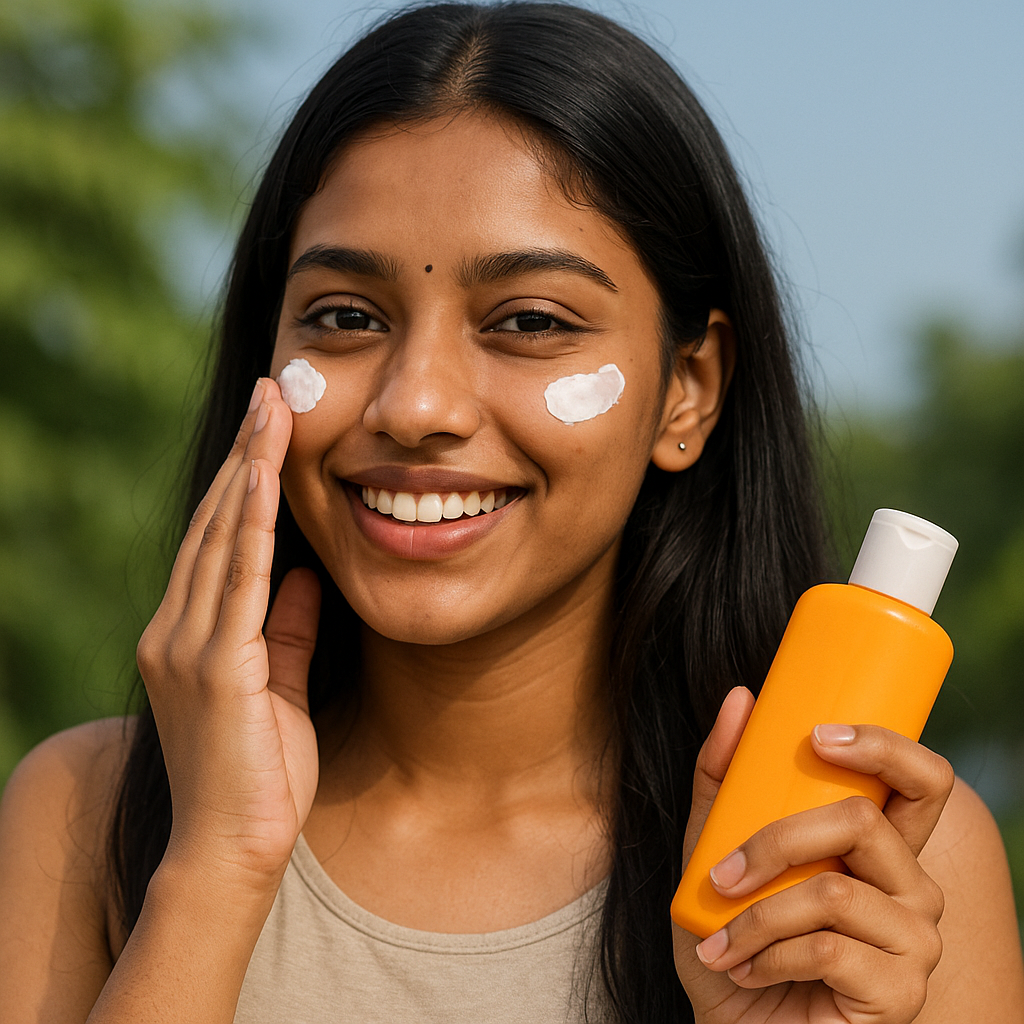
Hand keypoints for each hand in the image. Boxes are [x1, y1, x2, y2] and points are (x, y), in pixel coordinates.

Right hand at [136, 378, 321, 889]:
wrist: (231, 852)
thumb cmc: (258, 776)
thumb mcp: (280, 686)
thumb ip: (286, 629)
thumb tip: (306, 573)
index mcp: (188, 636)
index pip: (218, 540)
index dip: (244, 481)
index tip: (269, 429)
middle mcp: (175, 632)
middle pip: (216, 524)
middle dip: (247, 455)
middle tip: (272, 393)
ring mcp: (189, 648)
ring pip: (224, 539)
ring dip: (251, 472)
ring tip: (272, 412)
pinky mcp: (218, 670)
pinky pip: (240, 583)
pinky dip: (254, 526)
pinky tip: (268, 480)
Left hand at [674, 688, 953, 1023]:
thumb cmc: (733, 943)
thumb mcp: (710, 851)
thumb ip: (720, 779)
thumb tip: (740, 698)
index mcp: (879, 848)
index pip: (924, 781)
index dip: (886, 747)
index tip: (817, 735)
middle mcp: (912, 888)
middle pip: (864, 820)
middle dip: (776, 840)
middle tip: (722, 873)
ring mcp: (916, 942)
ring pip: (835, 888)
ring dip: (759, 914)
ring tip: (724, 940)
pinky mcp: (901, 992)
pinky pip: (829, 948)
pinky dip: (768, 955)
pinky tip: (748, 972)